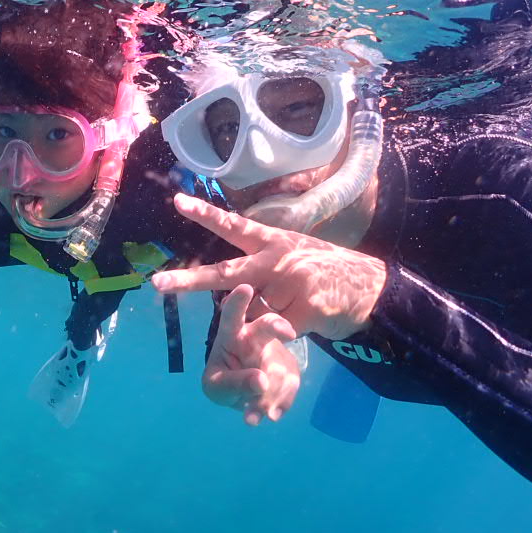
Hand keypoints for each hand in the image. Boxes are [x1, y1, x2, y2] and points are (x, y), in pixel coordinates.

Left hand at [151, 194, 386, 340]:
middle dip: (190, 281)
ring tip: (298, 305)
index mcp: (273, 242)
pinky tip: (308, 320)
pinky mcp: (305, 310)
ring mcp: (292, 284)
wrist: (373, 290)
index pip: (233, 225)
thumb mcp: (294, 257)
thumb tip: (232, 294)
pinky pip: (277, 330)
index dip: (206, 213)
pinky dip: (285, 332)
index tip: (177, 200)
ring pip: (256, 310)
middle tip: (158, 285)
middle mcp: (278, 259)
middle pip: (226, 274)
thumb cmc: (325, 273)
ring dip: (267, 317)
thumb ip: (261, 271)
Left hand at [204, 284, 300, 424]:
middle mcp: (255, 339)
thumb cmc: (224, 380)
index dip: (238, 302)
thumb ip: (234, 384)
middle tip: (288, 334)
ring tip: (257, 416)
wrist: (245, 396)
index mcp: (231, 336)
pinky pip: (291, 385)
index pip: (232, 316)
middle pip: (267, 325)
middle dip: (277, 326)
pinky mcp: (290, 373)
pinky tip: (270, 415)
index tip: (246, 288)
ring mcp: (276, 355)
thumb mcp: (217, 387)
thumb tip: (260, 381)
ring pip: (281, 364)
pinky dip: (282, 402)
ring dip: (272, 390)